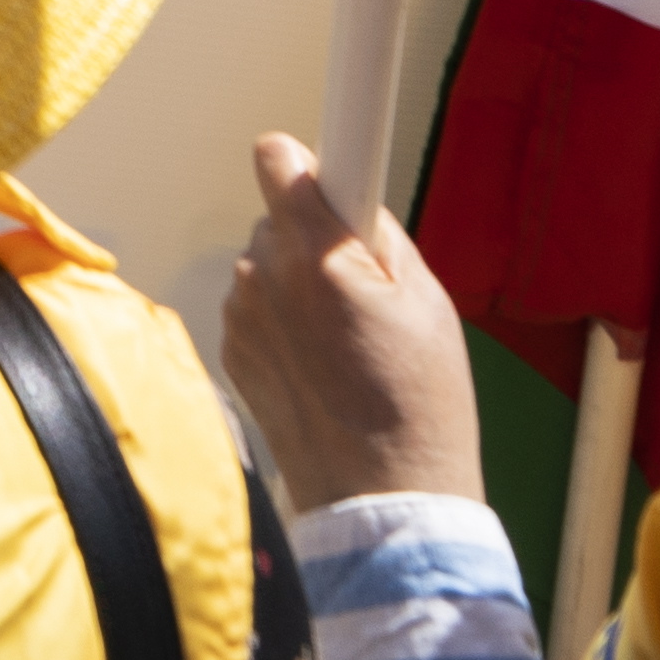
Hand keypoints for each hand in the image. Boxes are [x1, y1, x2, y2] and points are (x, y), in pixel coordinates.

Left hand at [222, 133, 483, 512]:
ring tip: (348, 344)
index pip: (279, 160)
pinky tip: (322, 367)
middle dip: (317, 237)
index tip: (318, 165)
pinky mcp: (231, 352)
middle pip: (279, 217)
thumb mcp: (428, 302)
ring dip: (298, 285)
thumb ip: (378, 233)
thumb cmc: (419, 404)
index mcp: (315, 255)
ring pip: (267, 264)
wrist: (381, 499)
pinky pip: (257, 308)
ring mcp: (240, 316)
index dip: (304, 161)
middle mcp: (263, 276)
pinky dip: (283, 323)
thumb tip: (348, 194)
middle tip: (365, 293)